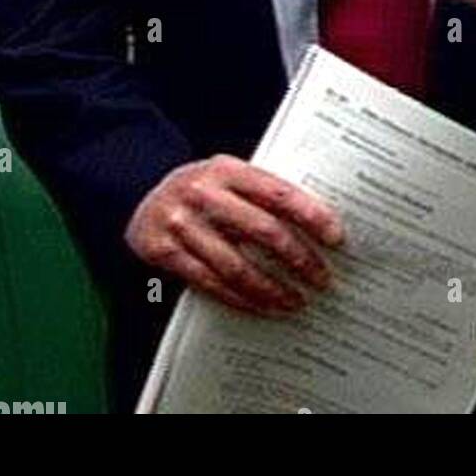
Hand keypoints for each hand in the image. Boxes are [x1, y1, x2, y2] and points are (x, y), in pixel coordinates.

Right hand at [125, 155, 343, 315]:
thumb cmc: (201, 188)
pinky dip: (241, 299)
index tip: (335, 236)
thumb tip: (318, 219)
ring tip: (297, 301)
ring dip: (271, 288)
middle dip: (298, 258)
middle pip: (262, 230)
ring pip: (236, 265)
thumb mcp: (228, 174)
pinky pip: (210, 283)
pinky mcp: (166, 253)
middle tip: (323, 278)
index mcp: (227, 169)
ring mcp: (182, 224)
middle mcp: (203, 193)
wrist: (140, 195)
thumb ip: (262, 190)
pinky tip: (263, 306)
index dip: (310, 215)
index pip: (278, 192)